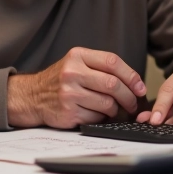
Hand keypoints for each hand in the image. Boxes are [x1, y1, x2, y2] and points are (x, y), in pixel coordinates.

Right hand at [8, 47, 147, 128]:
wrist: (32, 96)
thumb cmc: (60, 80)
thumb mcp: (76, 63)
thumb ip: (101, 67)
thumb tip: (134, 83)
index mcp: (77, 56)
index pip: (112, 62)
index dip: (131, 75)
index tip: (140, 87)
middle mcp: (72, 72)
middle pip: (113, 84)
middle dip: (129, 96)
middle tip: (133, 103)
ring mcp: (69, 93)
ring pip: (107, 103)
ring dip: (116, 109)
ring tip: (115, 110)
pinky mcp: (68, 112)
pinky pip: (96, 117)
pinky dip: (102, 117)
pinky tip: (97, 114)